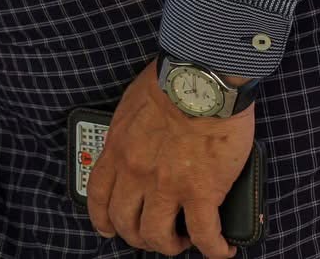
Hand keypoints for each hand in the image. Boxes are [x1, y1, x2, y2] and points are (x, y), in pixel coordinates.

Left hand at [88, 60, 254, 257]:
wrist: (200, 77)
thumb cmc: (171, 81)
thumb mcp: (132, 105)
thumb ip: (131, 131)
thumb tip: (139, 143)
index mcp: (117, 148)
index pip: (98, 194)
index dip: (102, 219)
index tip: (107, 229)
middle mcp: (135, 172)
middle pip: (125, 222)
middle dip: (138, 237)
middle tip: (156, 235)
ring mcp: (167, 185)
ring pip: (158, 236)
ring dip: (171, 246)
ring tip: (186, 241)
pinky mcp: (202, 192)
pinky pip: (204, 235)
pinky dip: (214, 249)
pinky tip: (222, 249)